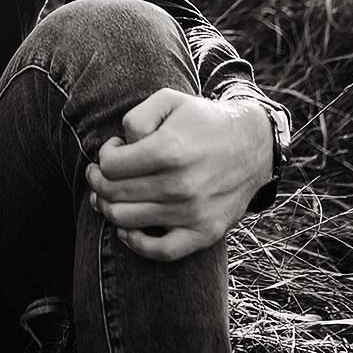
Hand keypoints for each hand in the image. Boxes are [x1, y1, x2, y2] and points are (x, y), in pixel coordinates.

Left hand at [83, 88, 274, 261]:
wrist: (253, 144)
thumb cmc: (203, 120)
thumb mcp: (169, 101)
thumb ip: (135, 118)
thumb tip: (121, 149)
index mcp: (169, 150)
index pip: (110, 166)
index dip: (103, 156)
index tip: (115, 149)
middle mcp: (180, 185)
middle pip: (113, 194)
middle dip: (98, 182)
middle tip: (101, 174)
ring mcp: (193, 213)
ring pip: (126, 221)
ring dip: (107, 208)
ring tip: (110, 195)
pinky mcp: (205, 232)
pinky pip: (161, 251)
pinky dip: (135, 243)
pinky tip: (127, 228)